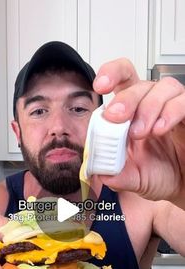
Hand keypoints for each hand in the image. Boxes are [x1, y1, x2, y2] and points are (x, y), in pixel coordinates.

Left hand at [93, 58, 184, 208]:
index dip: (111, 74)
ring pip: (163, 87)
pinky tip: (160, 128)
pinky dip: (171, 112)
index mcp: (132, 114)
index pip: (122, 81)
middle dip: (125, 99)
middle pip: (139, 83)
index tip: (100, 86)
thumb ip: (116, 175)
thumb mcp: (133, 179)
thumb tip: (98, 172)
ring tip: (140, 133)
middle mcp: (152, 106)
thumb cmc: (160, 176)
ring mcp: (173, 109)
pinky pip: (183, 102)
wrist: (182, 186)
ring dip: (148, 107)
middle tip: (116, 117)